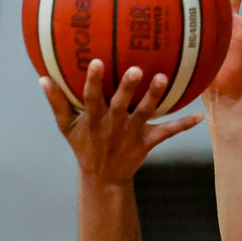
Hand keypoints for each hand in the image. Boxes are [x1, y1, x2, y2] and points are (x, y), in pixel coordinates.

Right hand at [41, 60, 202, 183]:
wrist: (103, 178)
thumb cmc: (84, 145)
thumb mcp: (66, 127)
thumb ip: (56, 102)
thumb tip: (42, 77)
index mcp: (94, 119)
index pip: (91, 98)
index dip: (94, 81)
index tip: (97, 62)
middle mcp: (114, 125)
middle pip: (120, 104)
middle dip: (127, 88)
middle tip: (136, 69)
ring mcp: (131, 134)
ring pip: (145, 114)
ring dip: (154, 97)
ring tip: (163, 79)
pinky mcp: (147, 143)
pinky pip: (167, 133)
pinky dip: (183, 125)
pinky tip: (199, 116)